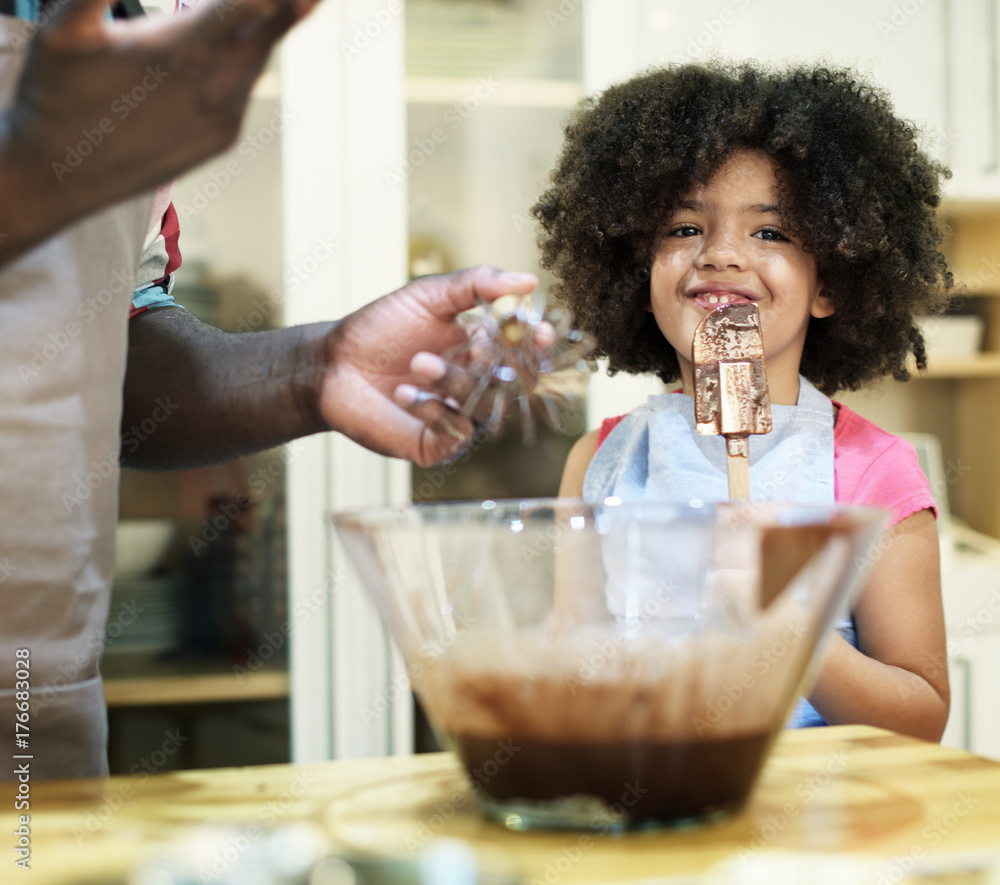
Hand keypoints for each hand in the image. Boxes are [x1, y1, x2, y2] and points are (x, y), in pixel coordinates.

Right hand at [0, 0, 314, 256]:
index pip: (253, 5)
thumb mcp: (64, 27)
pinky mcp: (224, 139)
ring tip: (276, 4)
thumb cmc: (53, 96)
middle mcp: (217, 86)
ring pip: (260, 57)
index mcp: (184, 49)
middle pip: (272, 27)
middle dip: (287, 1)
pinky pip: (246, 89)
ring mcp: (226, 117)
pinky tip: (234, 43)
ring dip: (266, 25)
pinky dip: (247, 60)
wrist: (58, 178)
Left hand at [319, 265, 537, 466]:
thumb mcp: (429, 296)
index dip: (536, 344)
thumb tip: (528, 280)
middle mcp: (477, 385)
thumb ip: (477, 284)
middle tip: (475, 348)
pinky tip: (402, 394)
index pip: (523, 351)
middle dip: (492, 364)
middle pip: (510, 382)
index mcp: (482, 349)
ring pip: (483, 407)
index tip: (539, 332)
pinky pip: (456, 434)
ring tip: (418, 363)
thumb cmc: (378, 329)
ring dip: (453, 382)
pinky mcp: (438, 444)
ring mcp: (459, 417)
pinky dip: (432, 410)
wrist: (332, 365)